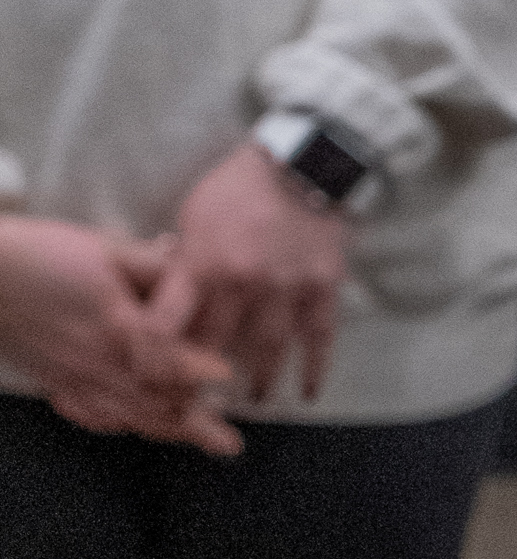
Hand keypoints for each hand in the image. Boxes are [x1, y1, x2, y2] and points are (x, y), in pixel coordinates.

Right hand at [0, 218, 240, 449]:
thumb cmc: (41, 255)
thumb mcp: (104, 247)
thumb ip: (150, 263)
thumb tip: (185, 266)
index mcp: (117, 321)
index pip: (168, 356)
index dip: (198, 368)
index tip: (224, 375)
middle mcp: (99, 357)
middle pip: (158, 399)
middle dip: (195, 417)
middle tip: (225, 434)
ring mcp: (75, 376)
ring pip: (132, 415)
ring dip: (173, 431)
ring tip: (211, 444)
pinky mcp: (56, 382)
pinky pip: (95, 415)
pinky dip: (126, 424)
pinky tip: (146, 428)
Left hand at [150, 144, 346, 406]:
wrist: (305, 159)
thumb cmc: (241, 185)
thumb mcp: (194, 214)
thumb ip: (183, 261)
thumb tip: (169, 299)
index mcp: (201, 264)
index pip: (166, 326)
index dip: (153, 359)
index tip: (151, 381)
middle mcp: (242, 283)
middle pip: (215, 346)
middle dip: (203, 377)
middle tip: (199, 399)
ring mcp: (286, 288)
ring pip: (268, 350)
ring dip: (259, 381)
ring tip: (255, 399)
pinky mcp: (323, 287)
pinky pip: (319, 338)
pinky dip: (313, 369)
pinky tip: (307, 392)